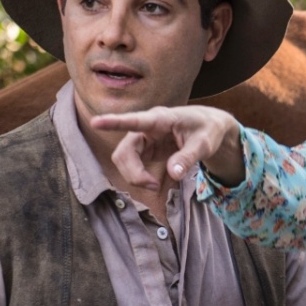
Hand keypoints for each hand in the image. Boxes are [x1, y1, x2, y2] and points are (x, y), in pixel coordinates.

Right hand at [89, 106, 244, 188]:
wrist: (209, 128)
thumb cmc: (208, 130)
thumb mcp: (205, 144)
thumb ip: (189, 157)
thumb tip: (173, 173)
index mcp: (161, 118)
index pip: (136, 120)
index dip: (115, 122)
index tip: (96, 122)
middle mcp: (146, 127)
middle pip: (124, 151)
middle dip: (133, 172)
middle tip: (153, 186)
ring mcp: (143, 138)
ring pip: (124, 159)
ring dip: (135, 176)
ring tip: (155, 185)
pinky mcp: (144, 149)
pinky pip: (132, 165)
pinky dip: (139, 177)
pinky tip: (154, 182)